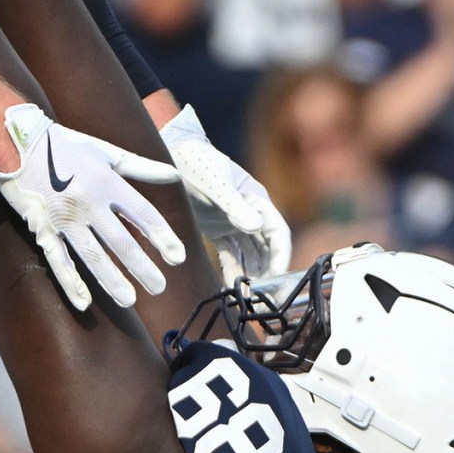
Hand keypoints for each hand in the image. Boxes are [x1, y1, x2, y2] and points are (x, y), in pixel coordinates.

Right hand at [0, 104, 185, 311]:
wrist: (15, 139)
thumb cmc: (64, 145)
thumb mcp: (105, 152)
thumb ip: (140, 167)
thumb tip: (174, 175)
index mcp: (107, 181)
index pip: (143, 214)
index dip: (162, 237)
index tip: (178, 257)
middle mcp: (88, 202)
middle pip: (121, 241)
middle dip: (142, 267)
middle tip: (160, 288)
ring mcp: (64, 218)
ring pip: (92, 256)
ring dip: (112, 281)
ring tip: (129, 300)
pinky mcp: (42, 228)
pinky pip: (58, 260)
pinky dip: (70, 283)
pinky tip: (84, 303)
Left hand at [160, 105, 294, 281]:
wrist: (173, 153)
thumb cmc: (197, 162)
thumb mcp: (215, 183)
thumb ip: (234, 205)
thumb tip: (255, 226)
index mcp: (257, 201)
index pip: (278, 234)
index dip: (280, 257)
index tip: (276, 279)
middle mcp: (250, 214)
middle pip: (267, 249)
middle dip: (268, 272)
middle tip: (263, 298)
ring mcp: (234, 222)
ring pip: (251, 254)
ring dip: (252, 274)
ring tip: (247, 298)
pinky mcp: (218, 229)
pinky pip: (231, 254)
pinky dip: (233, 270)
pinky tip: (230, 288)